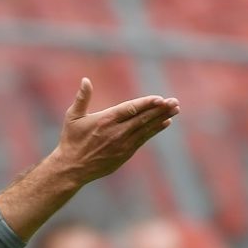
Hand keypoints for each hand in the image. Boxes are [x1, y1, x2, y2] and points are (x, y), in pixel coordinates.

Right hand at [0, 78, 178, 240]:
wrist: (72, 167)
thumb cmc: (71, 140)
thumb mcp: (72, 117)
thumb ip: (82, 98)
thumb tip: (86, 80)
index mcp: (105, 120)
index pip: (130, 109)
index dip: (146, 104)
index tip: (160, 98)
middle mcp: (116, 132)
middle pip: (142, 118)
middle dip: (160, 109)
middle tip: (174, 102)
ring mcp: (122, 144)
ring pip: (145, 129)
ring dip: (161, 118)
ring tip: (175, 110)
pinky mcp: (125, 154)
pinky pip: (143, 139)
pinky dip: (154, 131)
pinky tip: (165, 123)